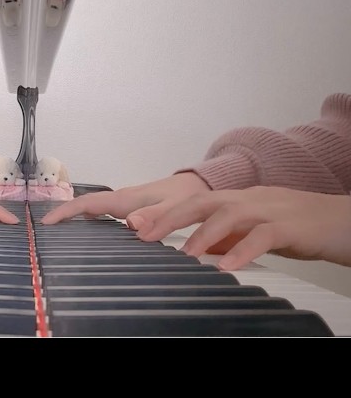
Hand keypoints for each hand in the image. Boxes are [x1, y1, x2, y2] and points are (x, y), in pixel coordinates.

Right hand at [41, 173, 209, 234]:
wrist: (198, 186)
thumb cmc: (186, 197)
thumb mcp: (175, 208)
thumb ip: (156, 216)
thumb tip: (130, 225)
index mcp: (125, 200)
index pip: (88, 203)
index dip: (66, 211)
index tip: (46, 223)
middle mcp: (120, 200)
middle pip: (84, 206)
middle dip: (63, 216)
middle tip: (43, 235)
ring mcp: (123, 203)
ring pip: (91, 209)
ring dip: (73, 218)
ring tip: (57, 236)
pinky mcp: (128, 208)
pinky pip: (101, 213)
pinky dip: (87, 220)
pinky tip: (86, 234)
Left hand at [139, 186, 350, 269]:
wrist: (344, 221)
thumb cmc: (299, 226)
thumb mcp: (254, 230)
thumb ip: (227, 237)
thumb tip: (199, 251)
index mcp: (236, 200)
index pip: (193, 202)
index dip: (163, 213)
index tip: (136, 226)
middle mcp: (247, 199)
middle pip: (202, 201)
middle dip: (169, 217)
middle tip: (143, 235)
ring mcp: (268, 209)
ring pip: (229, 214)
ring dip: (202, 234)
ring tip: (183, 255)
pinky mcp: (290, 226)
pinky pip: (263, 236)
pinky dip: (242, 250)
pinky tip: (227, 266)